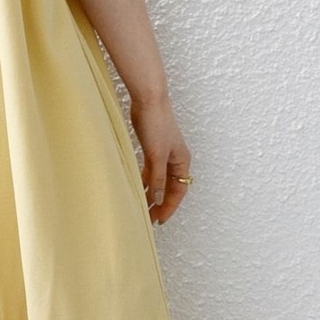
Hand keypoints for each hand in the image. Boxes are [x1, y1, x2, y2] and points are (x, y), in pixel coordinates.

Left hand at [129, 94, 191, 225]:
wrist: (148, 100)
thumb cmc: (157, 123)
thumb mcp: (156, 155)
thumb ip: (156, 179)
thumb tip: (156, 199)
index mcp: (182, 161)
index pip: (178, 191)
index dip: (169, 207)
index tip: (158, 220)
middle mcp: (176, 159)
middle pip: (170, 187)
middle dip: (160, 204)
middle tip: (149, 219)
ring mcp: (164, 154)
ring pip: (160, 180)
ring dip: (152, 193)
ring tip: (142, 207)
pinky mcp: (153, 148)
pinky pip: (151, 171)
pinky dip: (145, 181)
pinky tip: (137, 188)